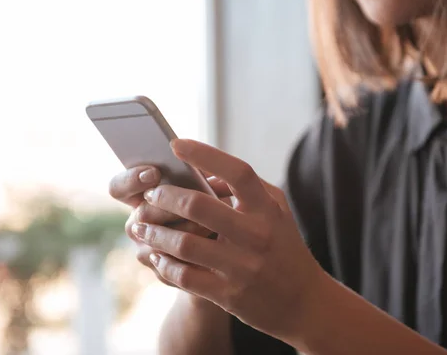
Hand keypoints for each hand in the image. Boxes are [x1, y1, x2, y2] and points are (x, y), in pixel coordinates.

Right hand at [108, 165, 225, 286]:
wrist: (227, 243)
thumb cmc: (214, 203)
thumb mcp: (207, 186)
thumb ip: (198, 177)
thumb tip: (198, 167)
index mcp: (140, 196)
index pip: (118, 188)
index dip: (132, 179)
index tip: (154, 173)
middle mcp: (136, 224)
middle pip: (142, 214)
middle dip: (170, 207)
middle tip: (194, 203)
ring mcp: (146, 250)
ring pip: (157, 242)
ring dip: (187, 231)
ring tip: (211, 225)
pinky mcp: (162, 271)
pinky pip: (172, 264)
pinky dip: (194, 255)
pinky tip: (213, 248)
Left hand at [132, 138, 325, 341]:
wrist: (305, 302)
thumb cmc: (285, 248)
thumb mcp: (276, 212)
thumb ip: (246, 189)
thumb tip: (202, 173)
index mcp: (269, 210)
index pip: (237, 172)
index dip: (205, 154)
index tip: (176, 144)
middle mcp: (258, 235)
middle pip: (199, 206)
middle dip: (166, 196)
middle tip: (151, 194)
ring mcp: (243, 267)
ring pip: (184, 244)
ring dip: (155, 232)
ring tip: (141, 225)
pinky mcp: (229, 295)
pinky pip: (184, 276)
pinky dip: (164, 263)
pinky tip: (156, 255)